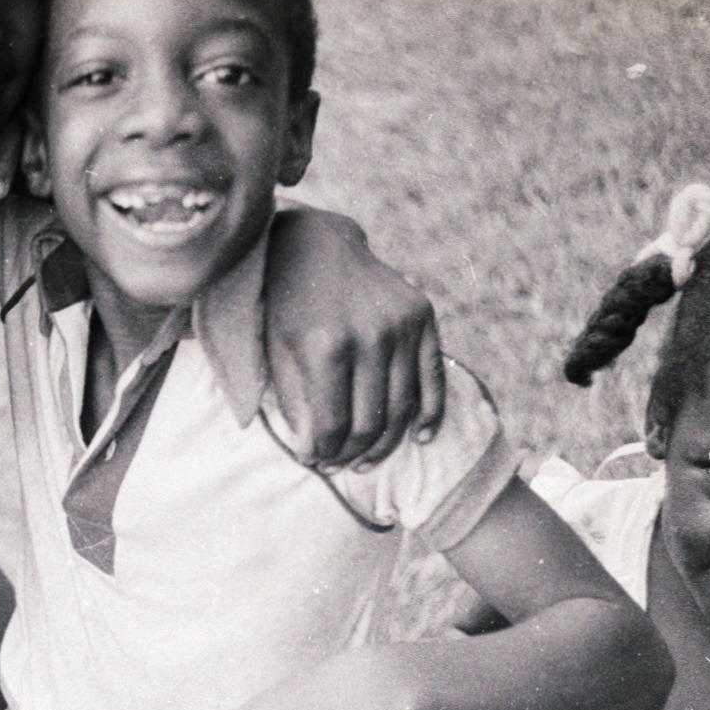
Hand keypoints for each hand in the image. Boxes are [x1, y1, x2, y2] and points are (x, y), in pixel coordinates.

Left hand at [264, 208, 444, 469]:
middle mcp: (370, 335)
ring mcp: (402, 324)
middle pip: (370, 422)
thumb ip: (293, 403)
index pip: (332, 424)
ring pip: (402, 407)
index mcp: (325, 346)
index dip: (323, 453)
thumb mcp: (276, 351)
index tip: (314, 463)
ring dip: (385, 443)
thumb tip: (313, 453)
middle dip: (351, 454)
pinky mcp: (423, 315)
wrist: (315, 244)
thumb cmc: (286, 303)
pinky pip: (433, 377)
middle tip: (338, 466)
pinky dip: (429, 414)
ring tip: (366, 460)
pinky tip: (419, 439)